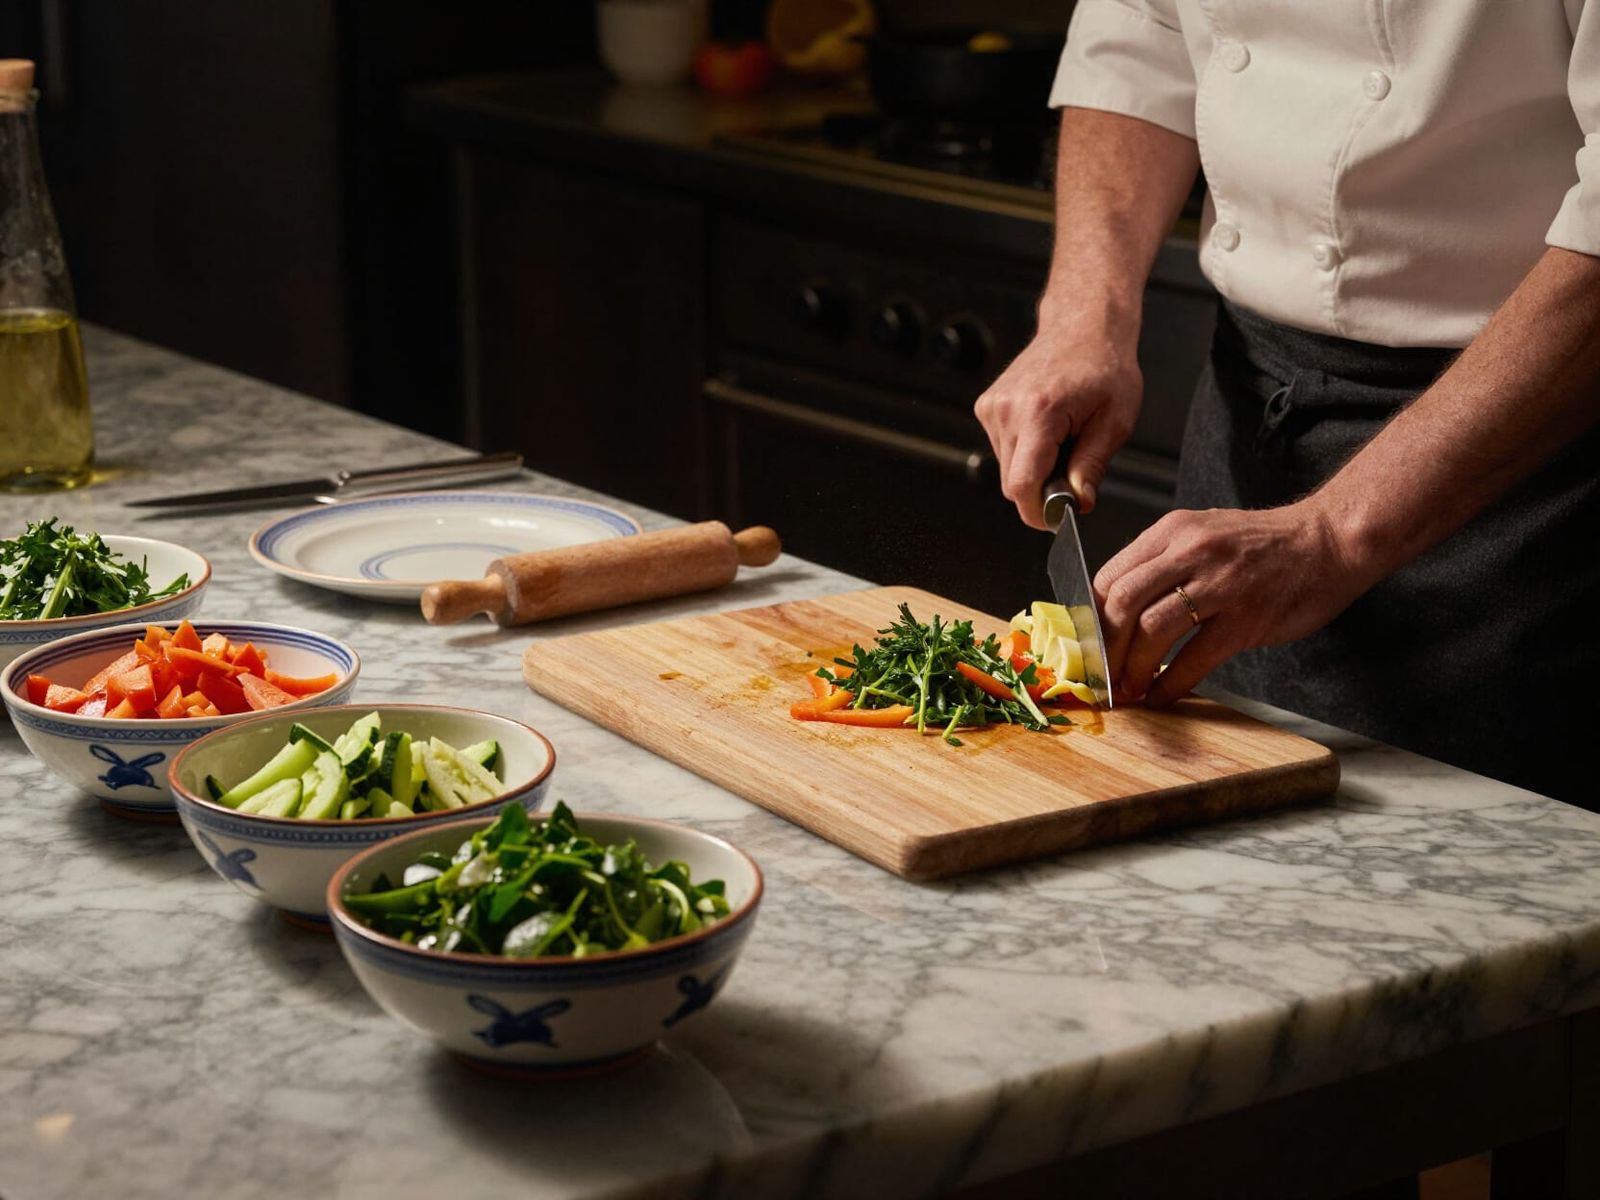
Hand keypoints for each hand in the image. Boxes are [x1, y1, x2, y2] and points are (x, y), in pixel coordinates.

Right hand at [975, 324, 1141, 527]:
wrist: (1082, 326)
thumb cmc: (1104, 366)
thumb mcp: (1115, 421)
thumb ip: (1092, 466)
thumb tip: (1079, 503)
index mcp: (1039, 412)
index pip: (1021, 486)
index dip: (1039, 512)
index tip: (1059, 516)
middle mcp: (1007, 409)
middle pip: (1012, 483)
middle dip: (1043, 490)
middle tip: (1075, 470)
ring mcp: (992, 407)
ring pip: (1007, 468)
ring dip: (1034, 469)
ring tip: (1063, 440)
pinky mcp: (987, 406)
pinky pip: (1003, 449)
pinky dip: (1025, 451)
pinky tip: (1047, 428)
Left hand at [1093, 500, 1375, 705]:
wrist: (1329, 540)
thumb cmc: (1263, 545)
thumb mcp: (1202, 535)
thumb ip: (1162, 564)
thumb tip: (1117, 610)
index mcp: (1172, 532)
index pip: (1109, 577)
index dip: (1092, 619)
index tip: (1089, 647)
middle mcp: (1191, 552)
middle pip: (1122, 603)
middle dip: (1105, 648)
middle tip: (1102, 675)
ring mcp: (1221, 584)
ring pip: (1153, 629)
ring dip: (1133, 668)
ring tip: (1129, 690)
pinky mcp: (1247, 617)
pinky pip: (1195, 657)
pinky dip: (1171, 683)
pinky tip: (1162, 696)